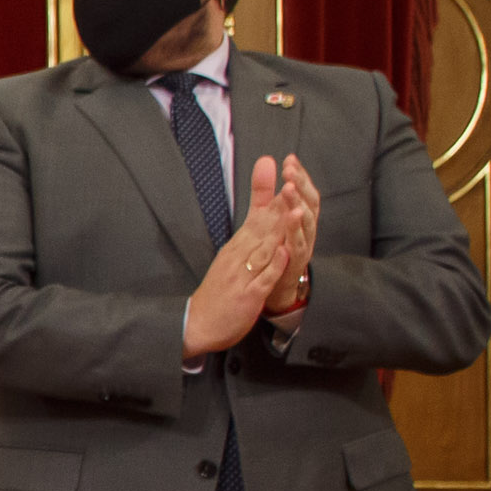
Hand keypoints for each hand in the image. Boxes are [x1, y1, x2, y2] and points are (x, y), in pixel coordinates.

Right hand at [183, 167, 292, 355]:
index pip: (256, 214)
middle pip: (262, 224)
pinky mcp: (248, 295)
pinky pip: (263, 278)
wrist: (197, 324)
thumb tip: (261, 220)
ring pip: (264, 247)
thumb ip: (248, 242)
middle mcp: (238, 256)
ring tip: (293, 208)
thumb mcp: (231, 262)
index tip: (277, 165)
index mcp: (236, 248)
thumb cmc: (217, 294)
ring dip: (279, 228)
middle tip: (289, 177)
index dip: (268, 191)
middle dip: (277, 200)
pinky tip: (284, 251)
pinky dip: (274, 264)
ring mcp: (243, 274)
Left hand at [262, 153, 319, 315]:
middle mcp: (306, 230)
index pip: (304, 192)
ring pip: (306, 224)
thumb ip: (265, 191)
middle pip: (309, 203)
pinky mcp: (294, 264)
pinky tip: (291, 221)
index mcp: (300, 218)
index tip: (289, 158)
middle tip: (290, 171)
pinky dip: (295, 235)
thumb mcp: (269, 216)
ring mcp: (303, 247)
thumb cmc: (275, 249)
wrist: (274, 288)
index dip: (299, 175)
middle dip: (301, 186)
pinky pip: (297, 248)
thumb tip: (266, 159)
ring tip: (290, 190)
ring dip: (298, 206)